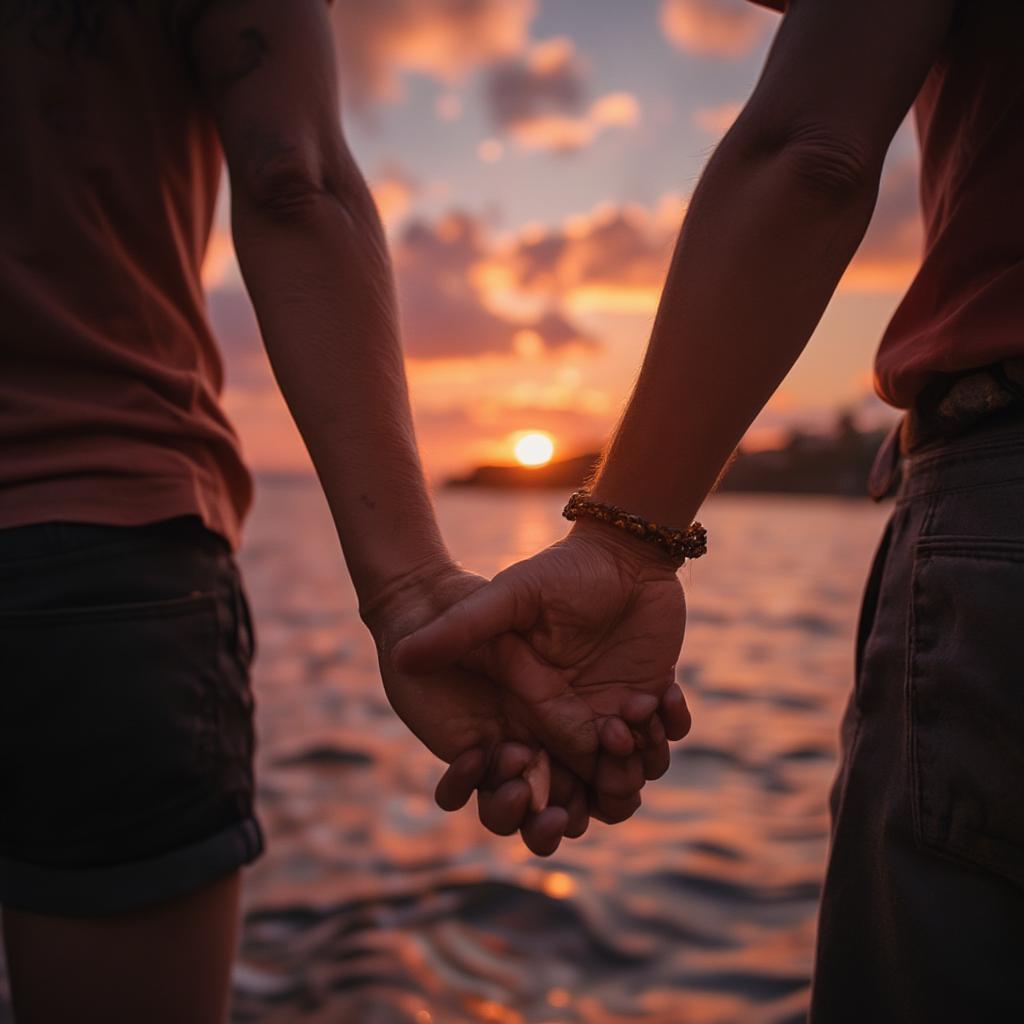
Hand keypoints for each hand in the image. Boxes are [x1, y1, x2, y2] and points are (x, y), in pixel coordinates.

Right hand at [394, 521, 690, 803]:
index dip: (526, 793)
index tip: (536, 782)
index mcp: (529, 707)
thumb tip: (401, 658)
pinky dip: (668, 730)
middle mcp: (569, 720)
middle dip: (587, 802)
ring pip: (624, 774)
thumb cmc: (561, 571)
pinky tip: (664, 695)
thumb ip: (459, 629)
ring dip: (634, 768)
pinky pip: (662, 739)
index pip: (524, 769)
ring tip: (631, 721)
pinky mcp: (650, 701)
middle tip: (603, 773)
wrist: (623, 550)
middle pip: (577, 789)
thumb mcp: (507, 597)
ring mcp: (611, 714)